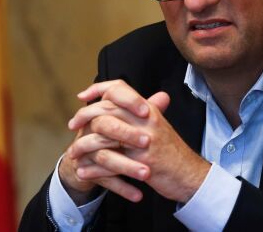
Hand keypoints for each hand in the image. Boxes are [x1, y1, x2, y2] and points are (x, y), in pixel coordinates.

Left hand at [68, 81, 210, 202]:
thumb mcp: (159, 125)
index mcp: (147, 109)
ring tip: (72, 154)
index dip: (99, 88)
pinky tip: (83, 172)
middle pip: (105, 109)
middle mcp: (145, 120)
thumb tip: (125, 98)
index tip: (83, 96)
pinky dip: (93, 169)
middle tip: (72, 126)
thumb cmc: (172, 152)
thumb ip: (142, 111)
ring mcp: (143, 141)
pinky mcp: (140, 163)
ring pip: (102, 136)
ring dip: (83, 146)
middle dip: (84, 117)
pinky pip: (108, 163)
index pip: (119, 88)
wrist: (190, 175)